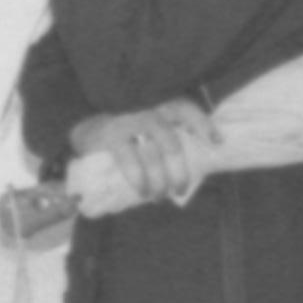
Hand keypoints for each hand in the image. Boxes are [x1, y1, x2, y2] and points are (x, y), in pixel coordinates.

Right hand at [70, 97, 215, 206]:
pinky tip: (143, 191)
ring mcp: (129, 122)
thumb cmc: (129, 132)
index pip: (186, 109)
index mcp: (161, 106)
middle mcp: (148, 111)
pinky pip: (130, 161)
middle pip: (171, 142)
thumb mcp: (151, 127)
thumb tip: (197, 164)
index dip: (203, 124)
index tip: (216, 142)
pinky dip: (140, 179)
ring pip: (153, 155)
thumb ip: (171, 136)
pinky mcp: (111, 136)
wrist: (87, 126)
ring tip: (159, 196)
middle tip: (180, 188)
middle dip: (179, 171)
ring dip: (160, 181)